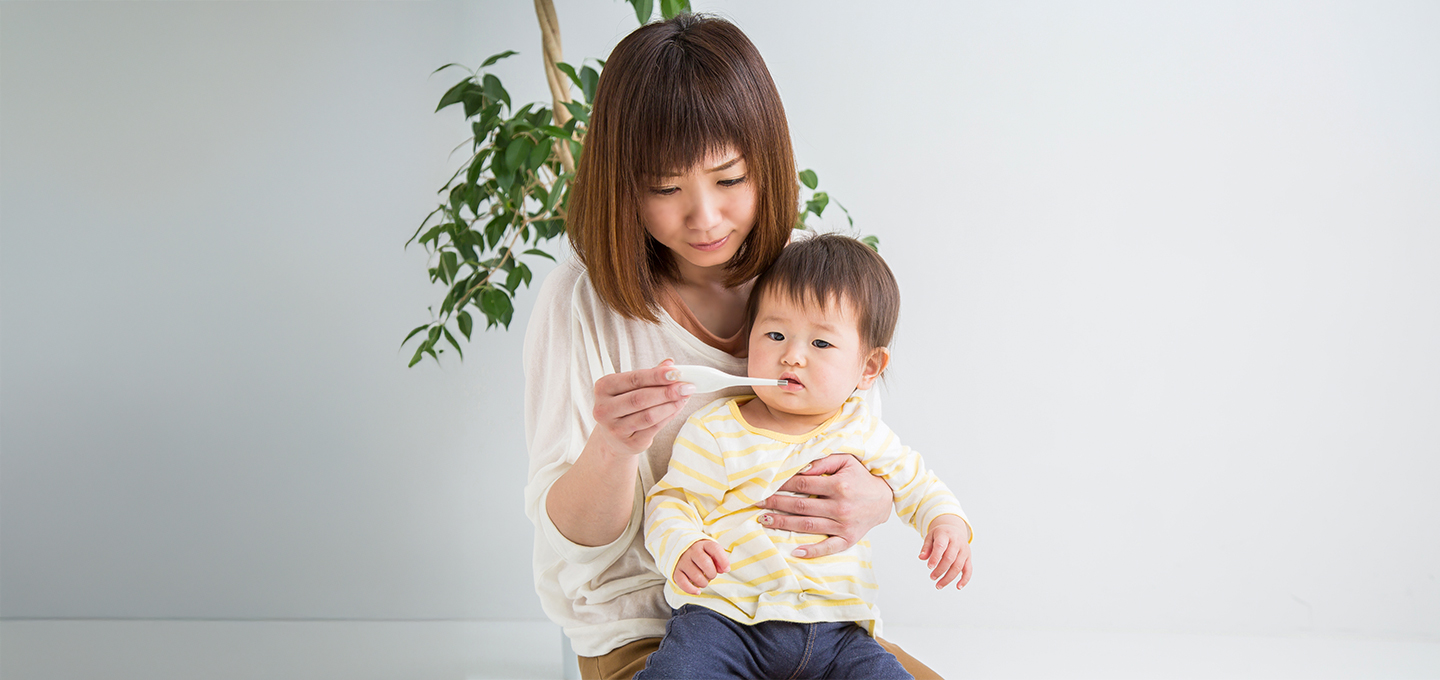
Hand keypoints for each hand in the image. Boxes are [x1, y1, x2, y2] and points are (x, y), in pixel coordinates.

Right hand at [590, 359, 695, 455]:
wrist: (614, 436)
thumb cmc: (624, 405)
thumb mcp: (630, 387)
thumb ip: (649, 375)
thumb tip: (669, 363)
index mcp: (603, 388)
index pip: (633, 379)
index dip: (656, 376)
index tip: (676, 372)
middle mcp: (604, 409)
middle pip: (640, 398)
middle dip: (666, 391)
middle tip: (685, 386)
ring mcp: (615, 429)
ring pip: (648, 416)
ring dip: (670, 405)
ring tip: (684, 397)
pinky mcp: (629, 443)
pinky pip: (654, 428)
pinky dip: (669, 416)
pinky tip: (678, 408)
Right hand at [673, 540, 729, 594]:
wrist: (682, 551)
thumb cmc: (702, 554)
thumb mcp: (712, 552)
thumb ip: (720, 559)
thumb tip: (725, 569)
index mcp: (703, 544)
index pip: (715, 549)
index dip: (723, 560)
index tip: (726, 569)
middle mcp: (692, 551)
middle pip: (705, 563)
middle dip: (712, 573)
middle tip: (711, 575)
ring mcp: (683, 561)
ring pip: (695, 575)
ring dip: (703, 583)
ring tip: (704, 582)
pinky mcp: (676, 571)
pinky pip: (682, 582)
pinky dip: (691, 589)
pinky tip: (697, 591)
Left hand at [754, 453, 892, 558]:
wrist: (885, 498)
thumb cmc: (862, 478)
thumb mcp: (846, 461)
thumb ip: (824, 462)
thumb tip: (802, 468)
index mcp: (839, 486)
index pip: (803, 484)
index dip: (782, 484)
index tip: (766, 485)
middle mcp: (840, 507)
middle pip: (800, 505)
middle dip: (776, 503)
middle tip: (757, 502)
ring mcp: (844, 525)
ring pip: (808, 525)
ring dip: (784, 524)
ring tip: (764, 521)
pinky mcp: (848, 539)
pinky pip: (828, 547)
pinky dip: (812, 550)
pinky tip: (795, 551)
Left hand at [919, 515, 971, 589]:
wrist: (954, 529)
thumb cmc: (941, 535)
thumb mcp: (930, 536)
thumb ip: (926, 547)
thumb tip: (921, 558)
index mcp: (946, 535)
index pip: (941, 546)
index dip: (935, 557)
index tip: (929, 567)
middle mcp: (957, 542)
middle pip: (950, 558)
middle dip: (940, 570)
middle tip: (932, 577)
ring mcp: (964, 550)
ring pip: (958, 566)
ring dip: (948, 578)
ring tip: (938, 585)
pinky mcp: (969, 558)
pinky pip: (969, 570)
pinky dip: (964, 579)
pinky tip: (958, 587)